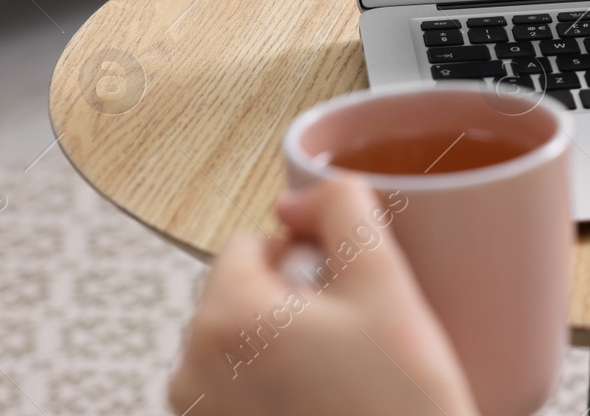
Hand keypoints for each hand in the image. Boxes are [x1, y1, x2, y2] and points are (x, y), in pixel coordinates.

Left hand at [169, 179, 477, 415]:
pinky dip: (276, 387)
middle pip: (243, 291)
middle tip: (353, 337)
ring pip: (243, 342)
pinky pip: (240, 390)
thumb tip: (302, 194)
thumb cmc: (398, 407)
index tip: (348, 290)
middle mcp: (192, 370)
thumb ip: (343, 209)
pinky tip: (326, 403)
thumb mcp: (386, 283)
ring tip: (342, 376)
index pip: (253, 243)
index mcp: (224, 318)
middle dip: (293, 301)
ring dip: (284, 344)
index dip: (307, 253)